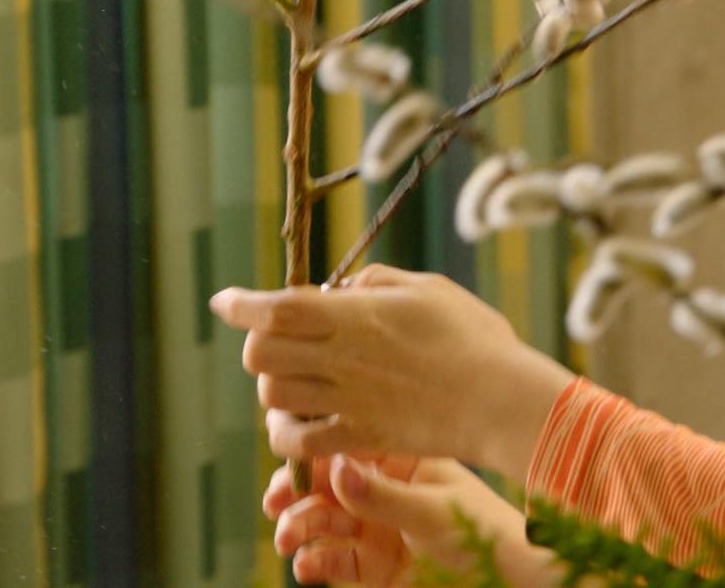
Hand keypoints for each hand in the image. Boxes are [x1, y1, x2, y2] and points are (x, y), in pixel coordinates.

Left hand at [211, 263, 577, 475]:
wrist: (500, 398)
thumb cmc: (474, 337)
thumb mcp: (430, 289)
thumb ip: (378, 282)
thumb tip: (342, 287)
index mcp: (356, 316)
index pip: (276, 307)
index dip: (241, 304)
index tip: (224, 301)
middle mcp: (342, 358)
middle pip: (260, 353)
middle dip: (260, 344)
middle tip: (281, 343)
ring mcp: (348, 401)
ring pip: (273, 396)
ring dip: (276, 386)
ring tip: (298, 381)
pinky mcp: (360, 437)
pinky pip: (298, 443)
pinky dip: (288, 434)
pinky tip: (301, 425)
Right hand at [267, 452, 562, 585]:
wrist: (507, 581)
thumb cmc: (482, 533)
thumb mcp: (432, 510)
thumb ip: (382, 494)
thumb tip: (335, 465)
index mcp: (404, 461)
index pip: (350, 447)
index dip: (315, 450)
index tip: (287, 454)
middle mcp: (384, 491)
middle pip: (326, 485)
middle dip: (295, 492)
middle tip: (275, 501)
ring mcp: (376, 528)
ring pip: (321, 522)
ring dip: (298, 527)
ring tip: (289, 539)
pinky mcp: (372, 567)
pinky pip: (332, 561)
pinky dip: (313, 563)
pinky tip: (306, 566)